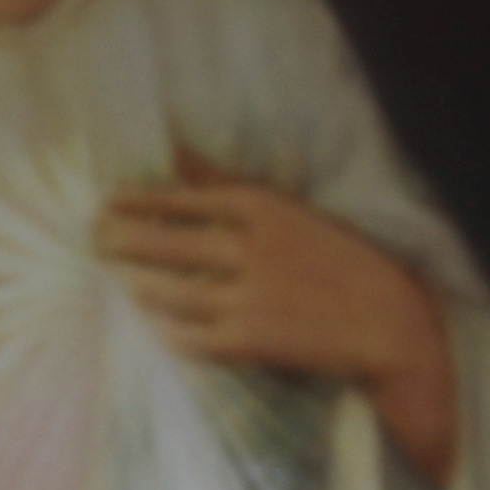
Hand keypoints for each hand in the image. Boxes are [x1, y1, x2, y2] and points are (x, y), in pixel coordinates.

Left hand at [105, 177, 463, 480]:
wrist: (394, 324)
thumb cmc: (344, 262)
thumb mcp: (292, 210)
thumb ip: (227, 184)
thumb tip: (176, 149)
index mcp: (260, 207)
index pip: (178, 198)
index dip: (137, 201)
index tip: (108, 202)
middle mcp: (248, 247)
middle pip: (162, 242)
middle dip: (121, 241)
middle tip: (96, 241)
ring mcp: (247, 295)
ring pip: (168, 290)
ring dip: (136, 285)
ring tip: (118, 281)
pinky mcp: (251, 340)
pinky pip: (189, 337)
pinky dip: (167, 331)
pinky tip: (154, 326)